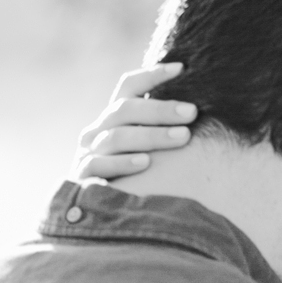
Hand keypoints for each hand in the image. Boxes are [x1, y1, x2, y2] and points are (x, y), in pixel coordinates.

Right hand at [71, 63, 197, 180]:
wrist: (100, 214)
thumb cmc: (136, 175)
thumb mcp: (147, 146)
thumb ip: (161, 126)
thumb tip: (199, 107)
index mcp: (113, 117)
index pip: (128, 86)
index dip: (152, 74)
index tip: (181, 69)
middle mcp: (97, 130)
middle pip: (124, 109)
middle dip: (160, 109)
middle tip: (192, 112)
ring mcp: (88, 153)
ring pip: (116, 137)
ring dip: (151, 136)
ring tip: (182, 137)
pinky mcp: (82, 177)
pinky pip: (99, 166)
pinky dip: (123, 163)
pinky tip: (146, 163)